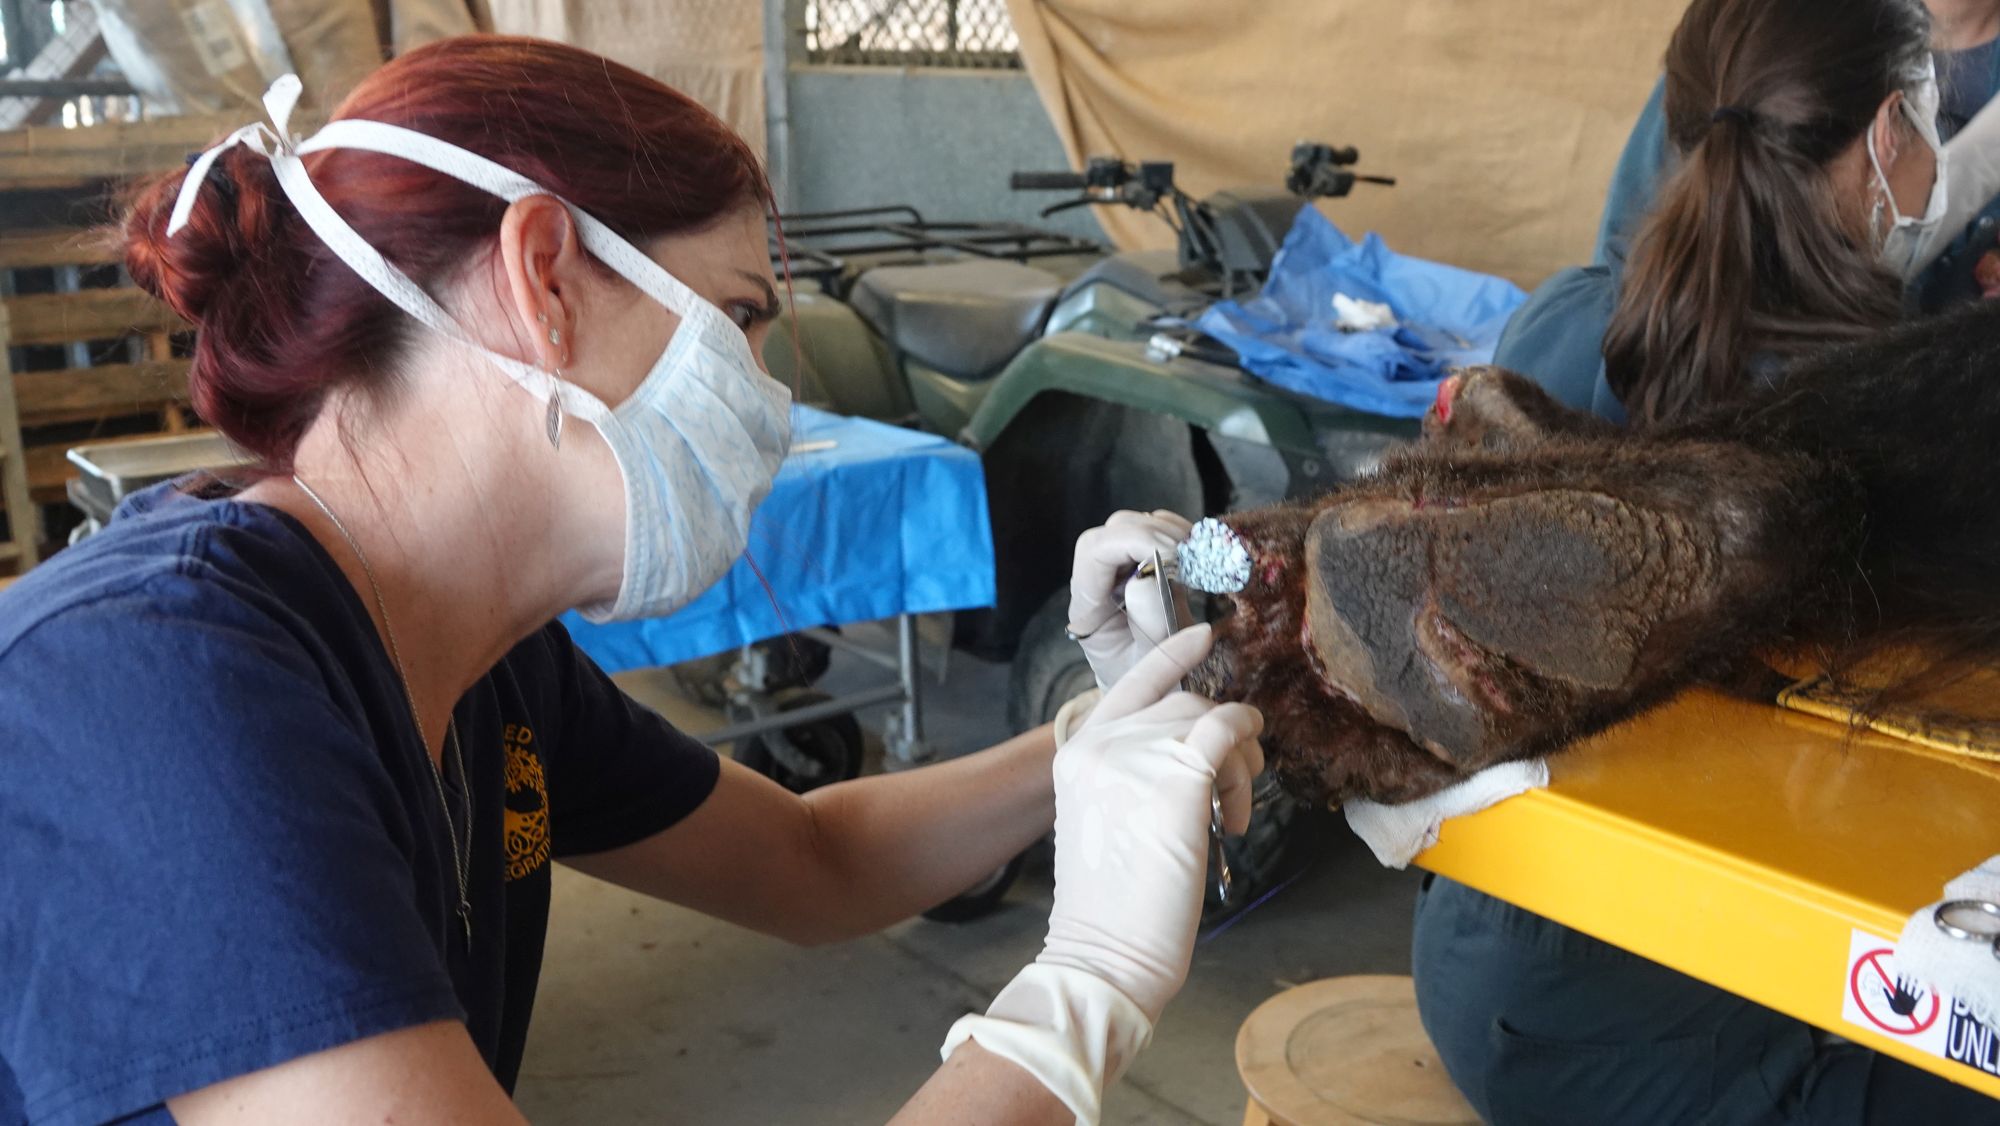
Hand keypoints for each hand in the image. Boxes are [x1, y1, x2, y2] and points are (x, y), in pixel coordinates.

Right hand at [1040, 624, 1264, 1020]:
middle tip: (1238, 781)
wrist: (1104, 952)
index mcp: (1077, 754)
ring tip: (1233, 809)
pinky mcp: (1175, 779)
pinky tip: (1247, 778)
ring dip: (1239, 757)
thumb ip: (1131, 775)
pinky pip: (1224, 731)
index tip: (1203, 636)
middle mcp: (1101, 745)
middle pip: (1181, 704)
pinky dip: (1245, 741)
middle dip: (1221, 733)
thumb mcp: (1104, 821)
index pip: (1130, 684)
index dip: (1170, 655)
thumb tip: (1195, 753)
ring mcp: (1136, 757)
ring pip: (1208, 720)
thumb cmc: (1111, 907)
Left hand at [1067, 510, 1194, 689]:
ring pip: (1135, 524)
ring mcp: (1120, 571)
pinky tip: (1194, 558)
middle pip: (1113, 529)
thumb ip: (1150, 624)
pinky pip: (1156, 531)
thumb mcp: (1154, 664)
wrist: (1151, 695)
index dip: (1132, 542)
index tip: (1171, 556)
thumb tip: (1146, 575)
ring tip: (1195, 559)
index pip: (1094, 552)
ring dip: (1169, 531)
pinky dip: (1178, 535)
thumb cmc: (1149, 685)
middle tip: (1188, 557)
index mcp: (1088, 608)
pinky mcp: (1143, 566)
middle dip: (1153, 533)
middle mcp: (1098, 582)